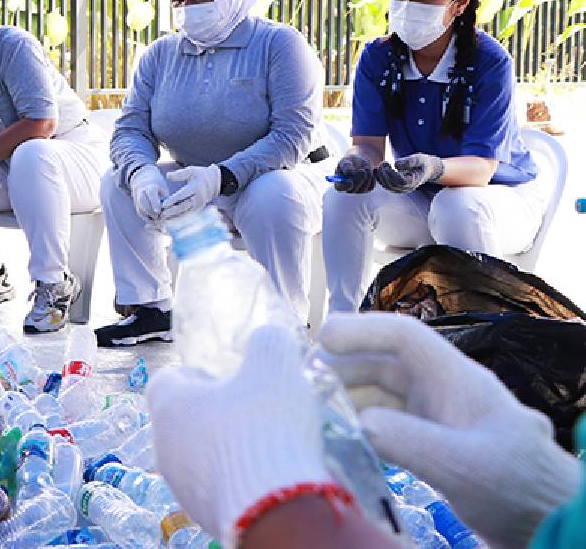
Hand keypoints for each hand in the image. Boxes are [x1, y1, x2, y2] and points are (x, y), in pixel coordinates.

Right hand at [129, 165, 168, 221]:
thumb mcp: (163, 188)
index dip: (154, 203)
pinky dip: (145, 217)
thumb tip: (168, 210)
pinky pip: (139, 211)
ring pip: (140, 208)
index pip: (151, 194)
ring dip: (147, 216)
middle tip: (158, 217)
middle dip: (150, 211)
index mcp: (150, 186)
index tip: (158, 211)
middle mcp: (141, 191)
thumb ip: (165, 198)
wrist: (142, 178)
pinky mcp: (135, 203)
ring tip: (156, 221)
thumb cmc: (157, 184)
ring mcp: (136, 197)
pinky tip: (151, 221)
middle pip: (143, 202)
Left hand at [149, 324, 331, 546]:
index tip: (224, 378)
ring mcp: (181, 484)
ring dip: (223, 446)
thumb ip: (269, 343)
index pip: (166, 381)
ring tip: (264, 442)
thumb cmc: (264, 427)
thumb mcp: (275, 367)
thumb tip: (269, 337)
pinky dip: (235, 477)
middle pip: (182, 419)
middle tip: (251, 408)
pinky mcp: (202, 513)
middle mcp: (165, 445)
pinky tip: (266, 475)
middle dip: (213, 412)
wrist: (273, 507)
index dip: (196, 375)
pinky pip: (215, 485)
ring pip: (197, 455)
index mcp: (169, 405)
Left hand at [161, 164, 221, 219]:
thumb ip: (179, 174)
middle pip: (183, 206)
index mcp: (196, 188)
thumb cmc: (199, 175)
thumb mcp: (191, 171)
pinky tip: (169, 221)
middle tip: (161, 214)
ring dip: (174, 216)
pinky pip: (187, 214)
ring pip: (185, 212)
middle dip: (172, 211)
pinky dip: (178, 218)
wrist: (214, 182)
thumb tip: (167, 175)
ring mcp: (198, 205)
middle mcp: (198, 198)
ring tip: (163, 219)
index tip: (163, 204)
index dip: (173, 200)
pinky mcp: (197, 209)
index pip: (182, 195)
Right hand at [318, 312, 579, 548]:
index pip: (403, 336)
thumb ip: (405, 439)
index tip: (320, 339)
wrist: (552, 524)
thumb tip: (352, 423)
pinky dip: (362, 429)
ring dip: (348, 402)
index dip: (360, 330)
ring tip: (314, 415)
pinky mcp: (435, 447)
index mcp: (457, 380)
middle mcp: (445, 392)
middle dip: (343, 369)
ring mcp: (440, 420)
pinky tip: (340, 442)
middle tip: (303, 385)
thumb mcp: (461, 464)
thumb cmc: (516, 487)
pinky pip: (389, 427)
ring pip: (383, 397)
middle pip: (385, 366)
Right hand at [333, 153, 374, 193]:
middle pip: (354, 189)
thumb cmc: (350, 161)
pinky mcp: (367, 189)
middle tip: (362, 170)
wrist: (361, 161)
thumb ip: (346, 167)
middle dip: (359, 179)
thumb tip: (349, 173)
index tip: (350, 182)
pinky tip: (371, 172)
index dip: (345, 186)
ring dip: (367, 177)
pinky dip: (372, 178)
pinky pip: (371, 186)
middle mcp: (348, 189)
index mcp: (339, 182)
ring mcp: (358, 190)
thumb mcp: (346, 161)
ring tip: (366, 167)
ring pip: (364, 188)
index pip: (340, 188)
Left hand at [374, 154, 444, 193]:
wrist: (427, 169)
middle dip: (385, 174)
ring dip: (381, 177)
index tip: (387, 163)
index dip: (391, 173)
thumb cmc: (422, 163)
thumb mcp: (419, 159)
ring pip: (388, 187)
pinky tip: (376, 171)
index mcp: (414, 181)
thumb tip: (396, 164)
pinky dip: (380, 179)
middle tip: (382, 163)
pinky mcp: (397, 188)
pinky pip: (386, 186)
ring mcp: (402, 189)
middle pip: (392, 185)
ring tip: (380, 166)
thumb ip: (409, 161)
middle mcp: (407, 187)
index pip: (400, 181)